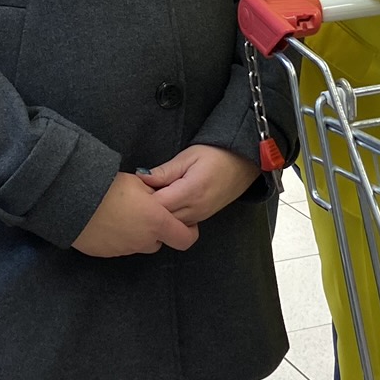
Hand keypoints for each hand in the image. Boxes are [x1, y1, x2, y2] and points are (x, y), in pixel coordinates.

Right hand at [73, 171, 199, 256]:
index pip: (185, 238)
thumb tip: (160, 197)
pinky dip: (117, 237)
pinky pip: (118, 247)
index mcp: (156, 222)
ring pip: (137, 245)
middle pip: (158, 242)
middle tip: (144, 212)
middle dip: (156, 230)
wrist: (72, 200)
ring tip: (121, 214)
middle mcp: (143, 240)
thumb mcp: (138, 183)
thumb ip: (155, 194)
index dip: (188, 232)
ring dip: (135, 234)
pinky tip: (106, 221)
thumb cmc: (109, 187)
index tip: (185, 223)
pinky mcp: (105, 253)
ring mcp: (124, 249)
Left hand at [140, 145, 260, 225]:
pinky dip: (171, 217)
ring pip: (171, 225)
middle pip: (163, 219)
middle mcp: (196, 209)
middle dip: (149, 209)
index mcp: (191, 191)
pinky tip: (166, 204)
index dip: (143, 200)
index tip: (135, 190)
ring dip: (160, 214)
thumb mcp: (188, 156)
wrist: (244, 162)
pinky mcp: (203, 217)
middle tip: (139, 195)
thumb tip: (141, 178)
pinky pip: (181, 223)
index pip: (158, 205)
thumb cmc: (217, 154)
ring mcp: (200, 215)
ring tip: (153, 198)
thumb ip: (165, 171)